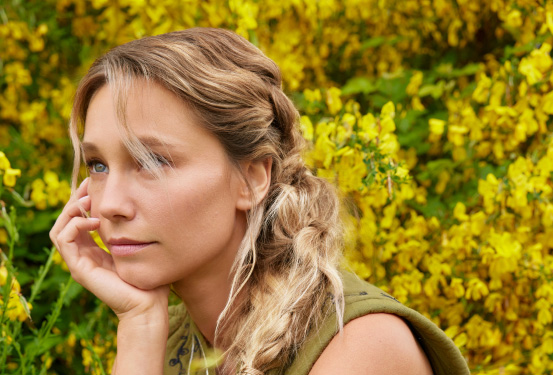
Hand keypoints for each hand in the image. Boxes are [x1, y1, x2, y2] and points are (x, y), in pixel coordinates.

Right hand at [49, 178, 169, 321]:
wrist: (149, 304)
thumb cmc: (150, 277)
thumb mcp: (139, 246)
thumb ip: (134, 230)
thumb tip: (139, 207)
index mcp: (95, 250)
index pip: (78, 220)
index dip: (82, 200)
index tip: (94, 183)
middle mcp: (84, 255)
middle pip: (65, 221)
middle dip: (75, 199)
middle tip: (88, 184)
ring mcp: (79, 262)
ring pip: (59, 228)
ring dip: (70, 210)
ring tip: (88, 200)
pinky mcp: (79, 269)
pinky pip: (63, 240)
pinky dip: (74, 225)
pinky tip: (93, 220)